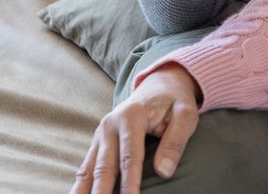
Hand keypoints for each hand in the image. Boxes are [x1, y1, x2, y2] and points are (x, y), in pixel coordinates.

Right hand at [70, 64, 200, 193]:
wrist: (159, 85)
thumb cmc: (175, 101)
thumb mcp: (186, 114)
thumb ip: (175, 142)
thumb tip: (164, 172)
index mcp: (131, 116)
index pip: (130, 157)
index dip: (130, 182)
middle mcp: (109, 125)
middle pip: (104, 167)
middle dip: (101, 193)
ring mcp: (100, 134)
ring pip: (89, 170)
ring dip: (85, 192)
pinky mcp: (98, 142)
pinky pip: (86, 168)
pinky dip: (81, 186)